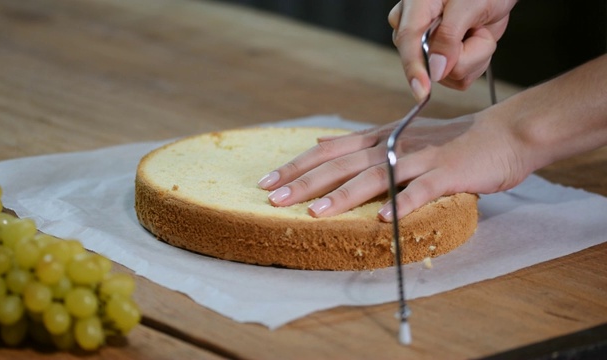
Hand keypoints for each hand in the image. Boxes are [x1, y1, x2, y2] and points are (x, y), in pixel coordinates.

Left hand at [257, 117, 503, 220]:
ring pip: (375, 177)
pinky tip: (382, 220)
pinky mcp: (447, 173)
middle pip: (343, 165)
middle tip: (275, 200)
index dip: (297, 166)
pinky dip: (402, 204)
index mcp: (380, 137)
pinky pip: (422, 191)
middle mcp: (393, 144)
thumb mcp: (398, 134)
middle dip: (306, 182)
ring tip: (316, 214)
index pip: (329, 151)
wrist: (503, 133)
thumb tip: (320, 144)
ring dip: (344, 196)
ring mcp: (420, 158)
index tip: (267, 182)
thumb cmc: (450, 140)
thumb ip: (360, 142)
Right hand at [389, 0, 516, 99]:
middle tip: (475, 26)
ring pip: (447, 75)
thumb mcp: (469, 6)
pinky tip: (474, 40)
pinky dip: (476, 62)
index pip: (407, 41)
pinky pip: (458, 79)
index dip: (414, 67)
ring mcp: (427, 49)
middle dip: (461, 53)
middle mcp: (414, 31)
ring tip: (475, 30)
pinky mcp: (441, 63)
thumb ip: (449, 36)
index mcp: (414, 8)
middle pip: (428, 64)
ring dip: (473, 55)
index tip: (422, 90)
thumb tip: (435, 71)